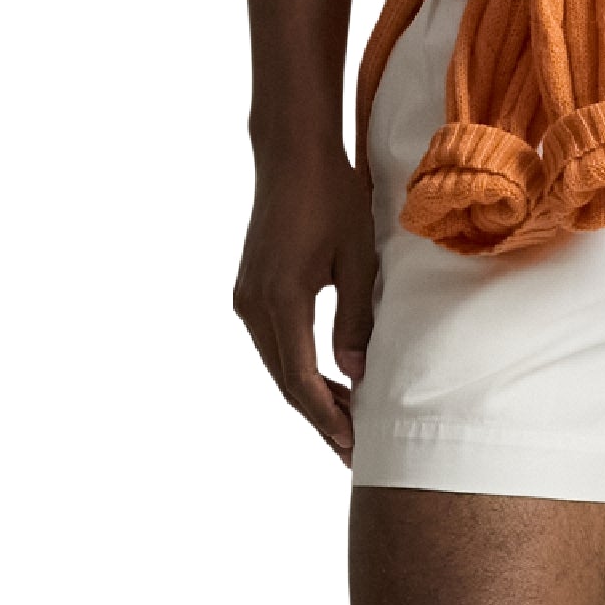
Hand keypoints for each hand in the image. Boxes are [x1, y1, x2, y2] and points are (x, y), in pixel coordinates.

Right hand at [232, 148, 376, 462]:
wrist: (291, 154)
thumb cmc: (332, 197)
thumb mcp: (357, 258)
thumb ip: (355, 318)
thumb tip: (355, 373)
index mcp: (280, 300)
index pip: (300, 378)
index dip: (327, 415)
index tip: (352, 443)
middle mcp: (254, 305)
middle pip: (284, 381)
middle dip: (319, 417)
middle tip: (353, 450)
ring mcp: (246, 298)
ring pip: (277, 365)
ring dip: (309, 395)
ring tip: (347, 422)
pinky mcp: (250, 291)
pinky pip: (274, 344)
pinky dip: (298, 369)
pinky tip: (327, 381)